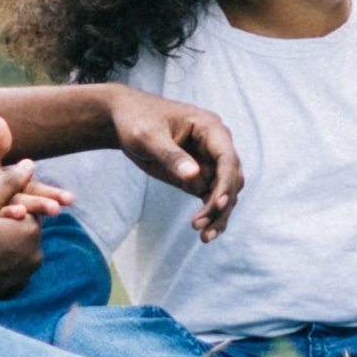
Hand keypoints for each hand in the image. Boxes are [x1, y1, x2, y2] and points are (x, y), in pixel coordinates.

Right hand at [0, 152, 50, 301]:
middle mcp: (34, 256)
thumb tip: (30, 164)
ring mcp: (23, 276)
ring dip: (5, 244)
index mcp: (29, 231)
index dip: (6, 207)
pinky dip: (0, 263)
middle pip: (24, 231)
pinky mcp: (12, 291)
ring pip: (18, 250)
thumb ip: (8, 183)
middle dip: (7, 226)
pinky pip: (11, 269)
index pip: (28, 209)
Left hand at [108, 87, 242, 238]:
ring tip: (204, 236)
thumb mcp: (148, 137)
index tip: (216, 204)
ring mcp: (210, 161)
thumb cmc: (136, 121)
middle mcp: (216, 144)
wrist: (124, 120)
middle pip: (232, 178)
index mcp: (210, 127)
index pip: (227, 158)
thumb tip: (195, 175)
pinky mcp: (200, 175)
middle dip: (221, 204)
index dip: (225, 182)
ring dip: (219, 214)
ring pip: (226, 192)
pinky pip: (212, 197)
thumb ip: (171, 155)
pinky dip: (211, 214)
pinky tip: (205, 233)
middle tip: (200, 227)